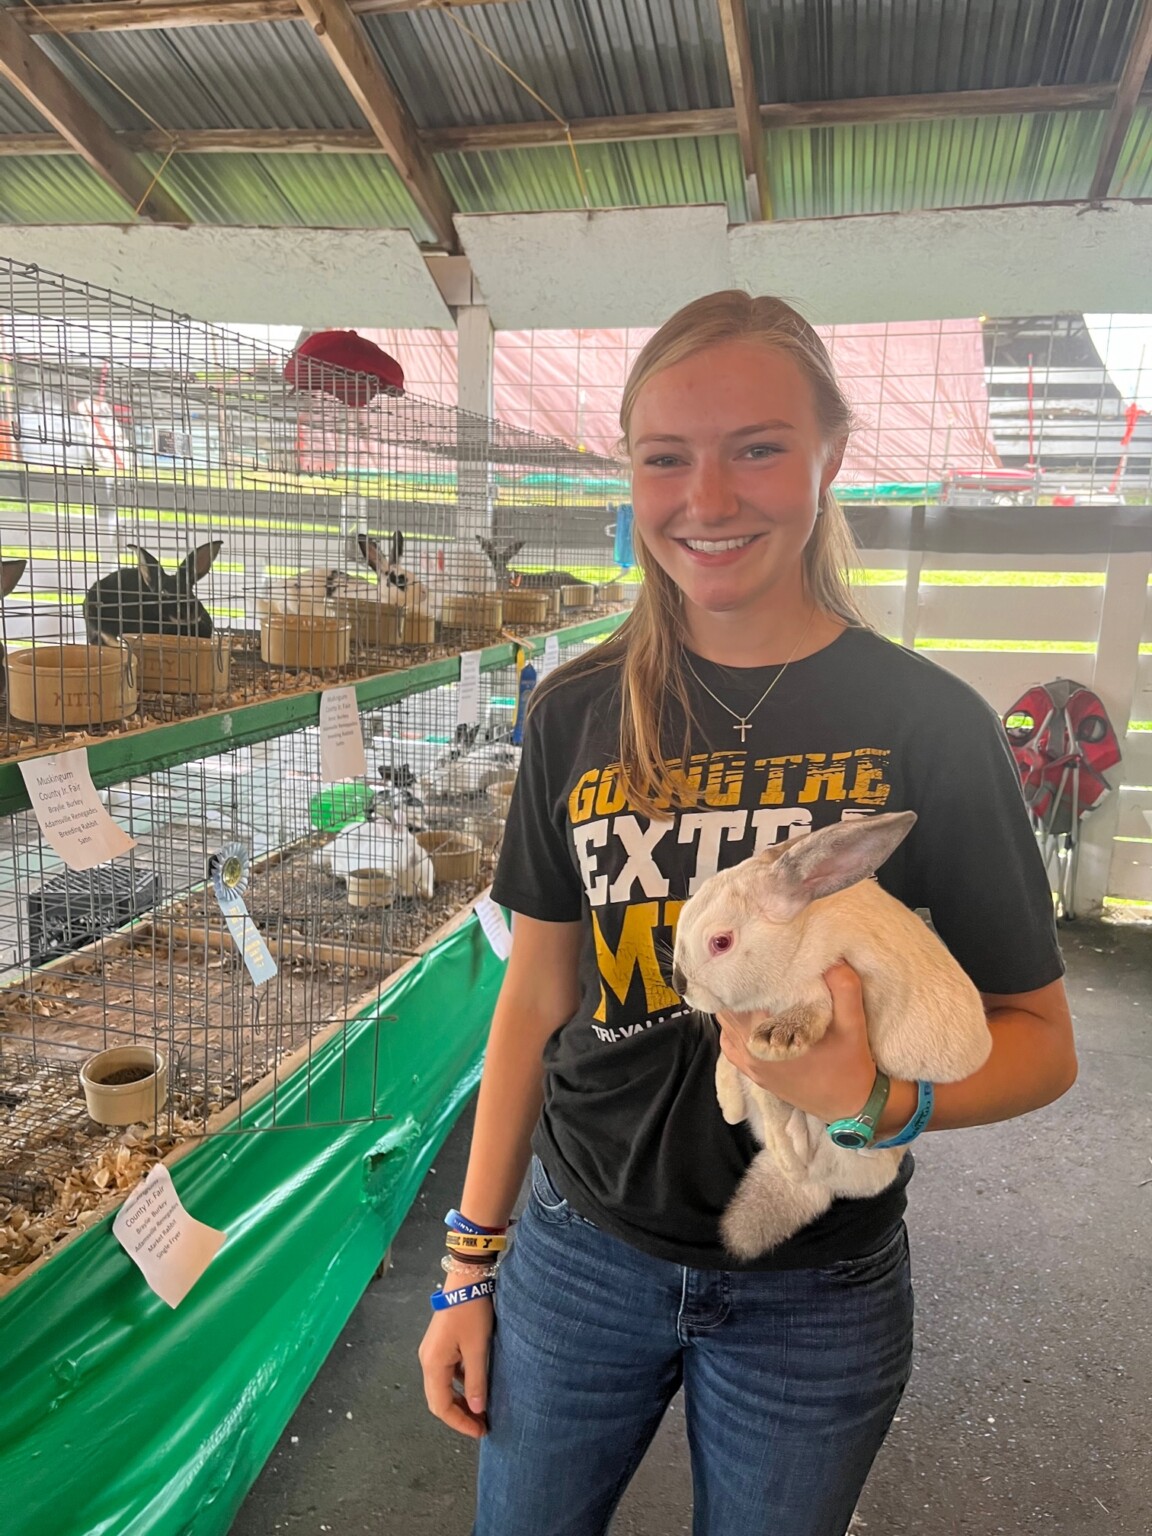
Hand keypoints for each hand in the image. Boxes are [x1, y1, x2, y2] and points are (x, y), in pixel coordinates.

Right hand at [418, 1298, 493, 1439]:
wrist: (466, 1279)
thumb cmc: (472, 1314)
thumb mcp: (478, 1348)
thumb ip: (476, 1381)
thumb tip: (477, 1410)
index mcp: (433, 1364)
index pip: (441, 1406)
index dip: (460, 1423)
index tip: (480, 1431)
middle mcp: (427, 1361)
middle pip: (438, 1399)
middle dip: (459, 1415)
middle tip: (481, 1425)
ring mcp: (432, 1352)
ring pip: (442, 1387)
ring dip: (459, 1402)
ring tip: (481, 1411)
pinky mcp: (440, 1345)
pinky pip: (446, 1374)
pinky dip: (459, 1386)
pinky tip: (475, 1388)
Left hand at [716, 962, 876, 1124]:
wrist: (851, 1106)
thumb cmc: (850, 1065)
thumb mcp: (853, 1023)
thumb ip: (844, 988)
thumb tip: (832, 958)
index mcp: (768, 1039)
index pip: (736, 1000)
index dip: (738, 976)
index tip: (749, 956)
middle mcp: (752, 1054)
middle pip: (725, 1011)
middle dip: (735, 988)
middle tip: (748, 966)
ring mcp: (751, 1067)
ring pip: (726, 1027)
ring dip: (734, 1007)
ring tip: (749, 987)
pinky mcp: (756, 1075)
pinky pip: (731, 1046)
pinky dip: (735, 1028)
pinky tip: (751, 1015)